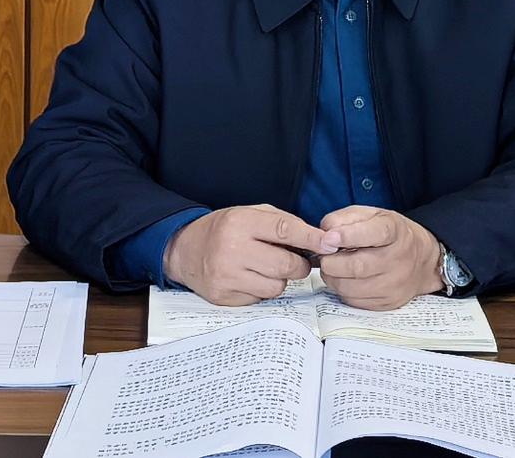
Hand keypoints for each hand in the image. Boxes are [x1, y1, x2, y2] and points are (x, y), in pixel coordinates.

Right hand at [162, 204, 340, 306]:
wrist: (185, 249)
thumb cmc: (225, 229)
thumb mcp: (250, 214)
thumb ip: (284, 224)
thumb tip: (320, 241)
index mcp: (240, 223)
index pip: (285, 230)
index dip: (311, 238)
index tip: (329, 243)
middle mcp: (232, 249)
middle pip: (286, 265)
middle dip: (298, 264)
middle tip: (292, 259)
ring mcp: (226, 276)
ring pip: (277, 286)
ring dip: (278, 279)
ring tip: (263, 267)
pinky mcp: (224, 298)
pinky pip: (260, 299)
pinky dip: (261, 290)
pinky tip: (249, 278)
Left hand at [317, 206, 442, 309]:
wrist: (422, 260)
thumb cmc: (393, 235)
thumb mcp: (372, 214)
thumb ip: (346, 218)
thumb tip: (325, 232)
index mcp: (395, 231)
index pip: (374, 234)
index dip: (347, 236)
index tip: (328, 238)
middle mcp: (398, 259)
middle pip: (357, 266)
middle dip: (331, 261)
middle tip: (325, 254)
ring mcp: (393, 284)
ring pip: (350, 287)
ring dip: (332, 277)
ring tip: (334, 266)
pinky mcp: (386, 303)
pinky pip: (353, 301)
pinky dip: (342, 290)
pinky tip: (346, 278)